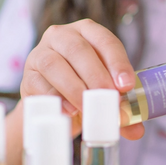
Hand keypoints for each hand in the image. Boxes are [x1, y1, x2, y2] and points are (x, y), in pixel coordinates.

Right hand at [21, 19, 143, 139]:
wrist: (57, 105)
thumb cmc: (88, 90)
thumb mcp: (108, 94)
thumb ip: (124, 110)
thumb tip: (137, 132)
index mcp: (89, 33)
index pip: (106, 41)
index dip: (117, 62)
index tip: (127, 85)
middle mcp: (63, 36)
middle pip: (79, 50)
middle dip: (96, 76)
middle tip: (109, 98)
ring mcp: (41, 53)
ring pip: (54, 64)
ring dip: (74, 88)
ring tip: (88, 107)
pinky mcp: (28, 76)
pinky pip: (38, 84)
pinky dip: (54, 98)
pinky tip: (68, 111)